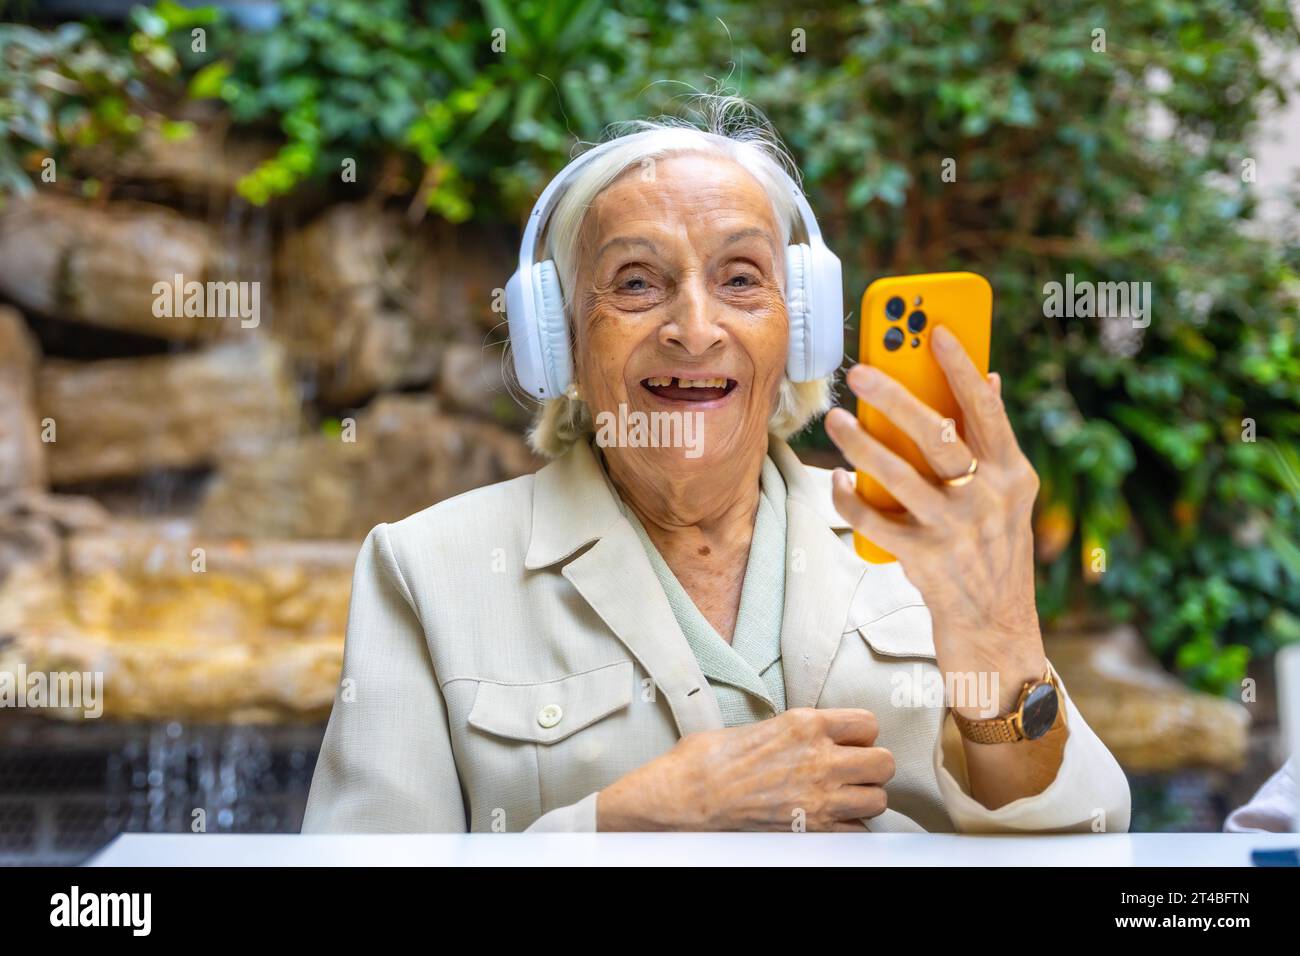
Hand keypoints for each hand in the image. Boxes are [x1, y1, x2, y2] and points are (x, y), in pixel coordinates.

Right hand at [596, 708, 893, 830]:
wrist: (686, 797)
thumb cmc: (708, 759)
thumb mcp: (757, 727)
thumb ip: (793, 730)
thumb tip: (805, 736)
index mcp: (805, 724)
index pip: (868, 723)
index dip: (861, 735)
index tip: (849, 742)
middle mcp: (820, 758)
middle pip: (884, 762)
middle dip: (871, 767)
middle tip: (851, 771)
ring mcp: (819, 797)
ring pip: (878, 798)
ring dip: (864, 798)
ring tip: (844, 797)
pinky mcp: (812, 829)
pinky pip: (857, 831)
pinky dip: (850, 828)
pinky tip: (830, 821)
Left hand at [825, 324, 1045, 716]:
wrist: (999, 634)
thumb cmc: (994, 555)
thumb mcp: (1008, 498)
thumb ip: (994, 442)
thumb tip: (989, 378)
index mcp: (1012, 474)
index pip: (987, 409)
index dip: (961, 365)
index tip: (935, 328)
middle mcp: (990, 499)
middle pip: (938, 435)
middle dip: (897, 396)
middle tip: (860, 369)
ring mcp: (959, 532)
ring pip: (901, 476)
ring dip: (863, 444)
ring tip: (836, 419)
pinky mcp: (928, 563)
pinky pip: (879, 523)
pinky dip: (854, 500)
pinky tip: (838, 482)